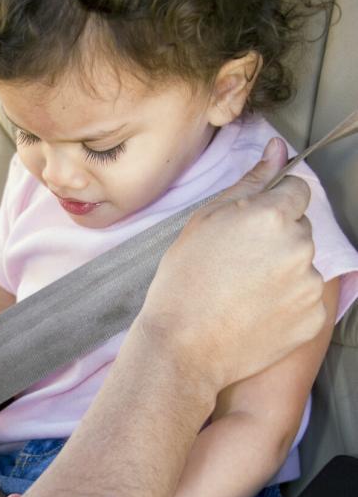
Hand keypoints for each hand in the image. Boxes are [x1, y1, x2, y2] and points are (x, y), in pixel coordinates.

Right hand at [138, 138, 325, 389]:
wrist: (182, 347)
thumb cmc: (184, 282)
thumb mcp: (205, 220)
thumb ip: (249, 182)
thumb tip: (277, 148)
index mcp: (273, 215)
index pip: (296, 191)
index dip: (271, 207)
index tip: (249, 230)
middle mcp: (300, 246)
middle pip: (301, 229)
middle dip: (277, 240)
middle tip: (238, 264)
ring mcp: (310, 285)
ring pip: (303, 264)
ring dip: (283, 272)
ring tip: (244, 292)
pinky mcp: (312, 318)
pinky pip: (305, 299)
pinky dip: (287, 304)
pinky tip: (254, 312)